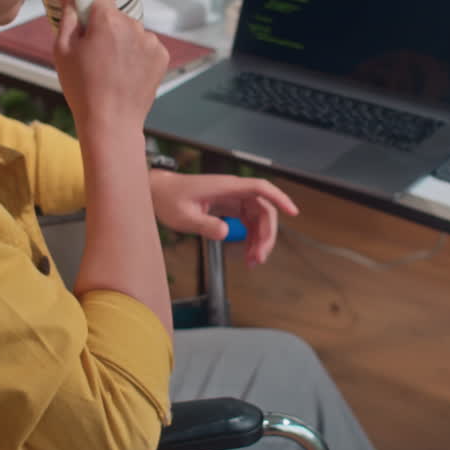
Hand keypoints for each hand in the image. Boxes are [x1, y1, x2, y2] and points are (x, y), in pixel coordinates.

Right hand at [52, 0, 167, 134]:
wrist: (111, 122)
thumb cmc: (82, 89)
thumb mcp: (63, 50)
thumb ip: (67, 16)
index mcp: (107, 19)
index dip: (89, 12)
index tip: (85, 28)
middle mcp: (133, 25)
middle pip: (116, 16)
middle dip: (106, 29)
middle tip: (94, 56)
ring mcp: (150, 41)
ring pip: (132, 32)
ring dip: (123, 42)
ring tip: (111, 69)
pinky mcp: (161, 57)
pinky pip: (145, 46)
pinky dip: (137, 56)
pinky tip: (126, 74)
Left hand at [149, 171, 299, 266]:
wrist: (156, 193)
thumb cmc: (168, 199)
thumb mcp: (184, 216)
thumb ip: (205, 225)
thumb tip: (226, 233)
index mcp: (226, 187)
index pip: (260, 188)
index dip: (279, 198)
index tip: (293, 212)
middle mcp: (233, 191)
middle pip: (263, 209)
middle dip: (266, 234)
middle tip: (259, 258)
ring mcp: (231, 199)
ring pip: (257, 218)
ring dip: (259, 240)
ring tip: (253, 262)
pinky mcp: (227, 207)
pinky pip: (247, 222)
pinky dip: (250, 238)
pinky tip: (247, 253)